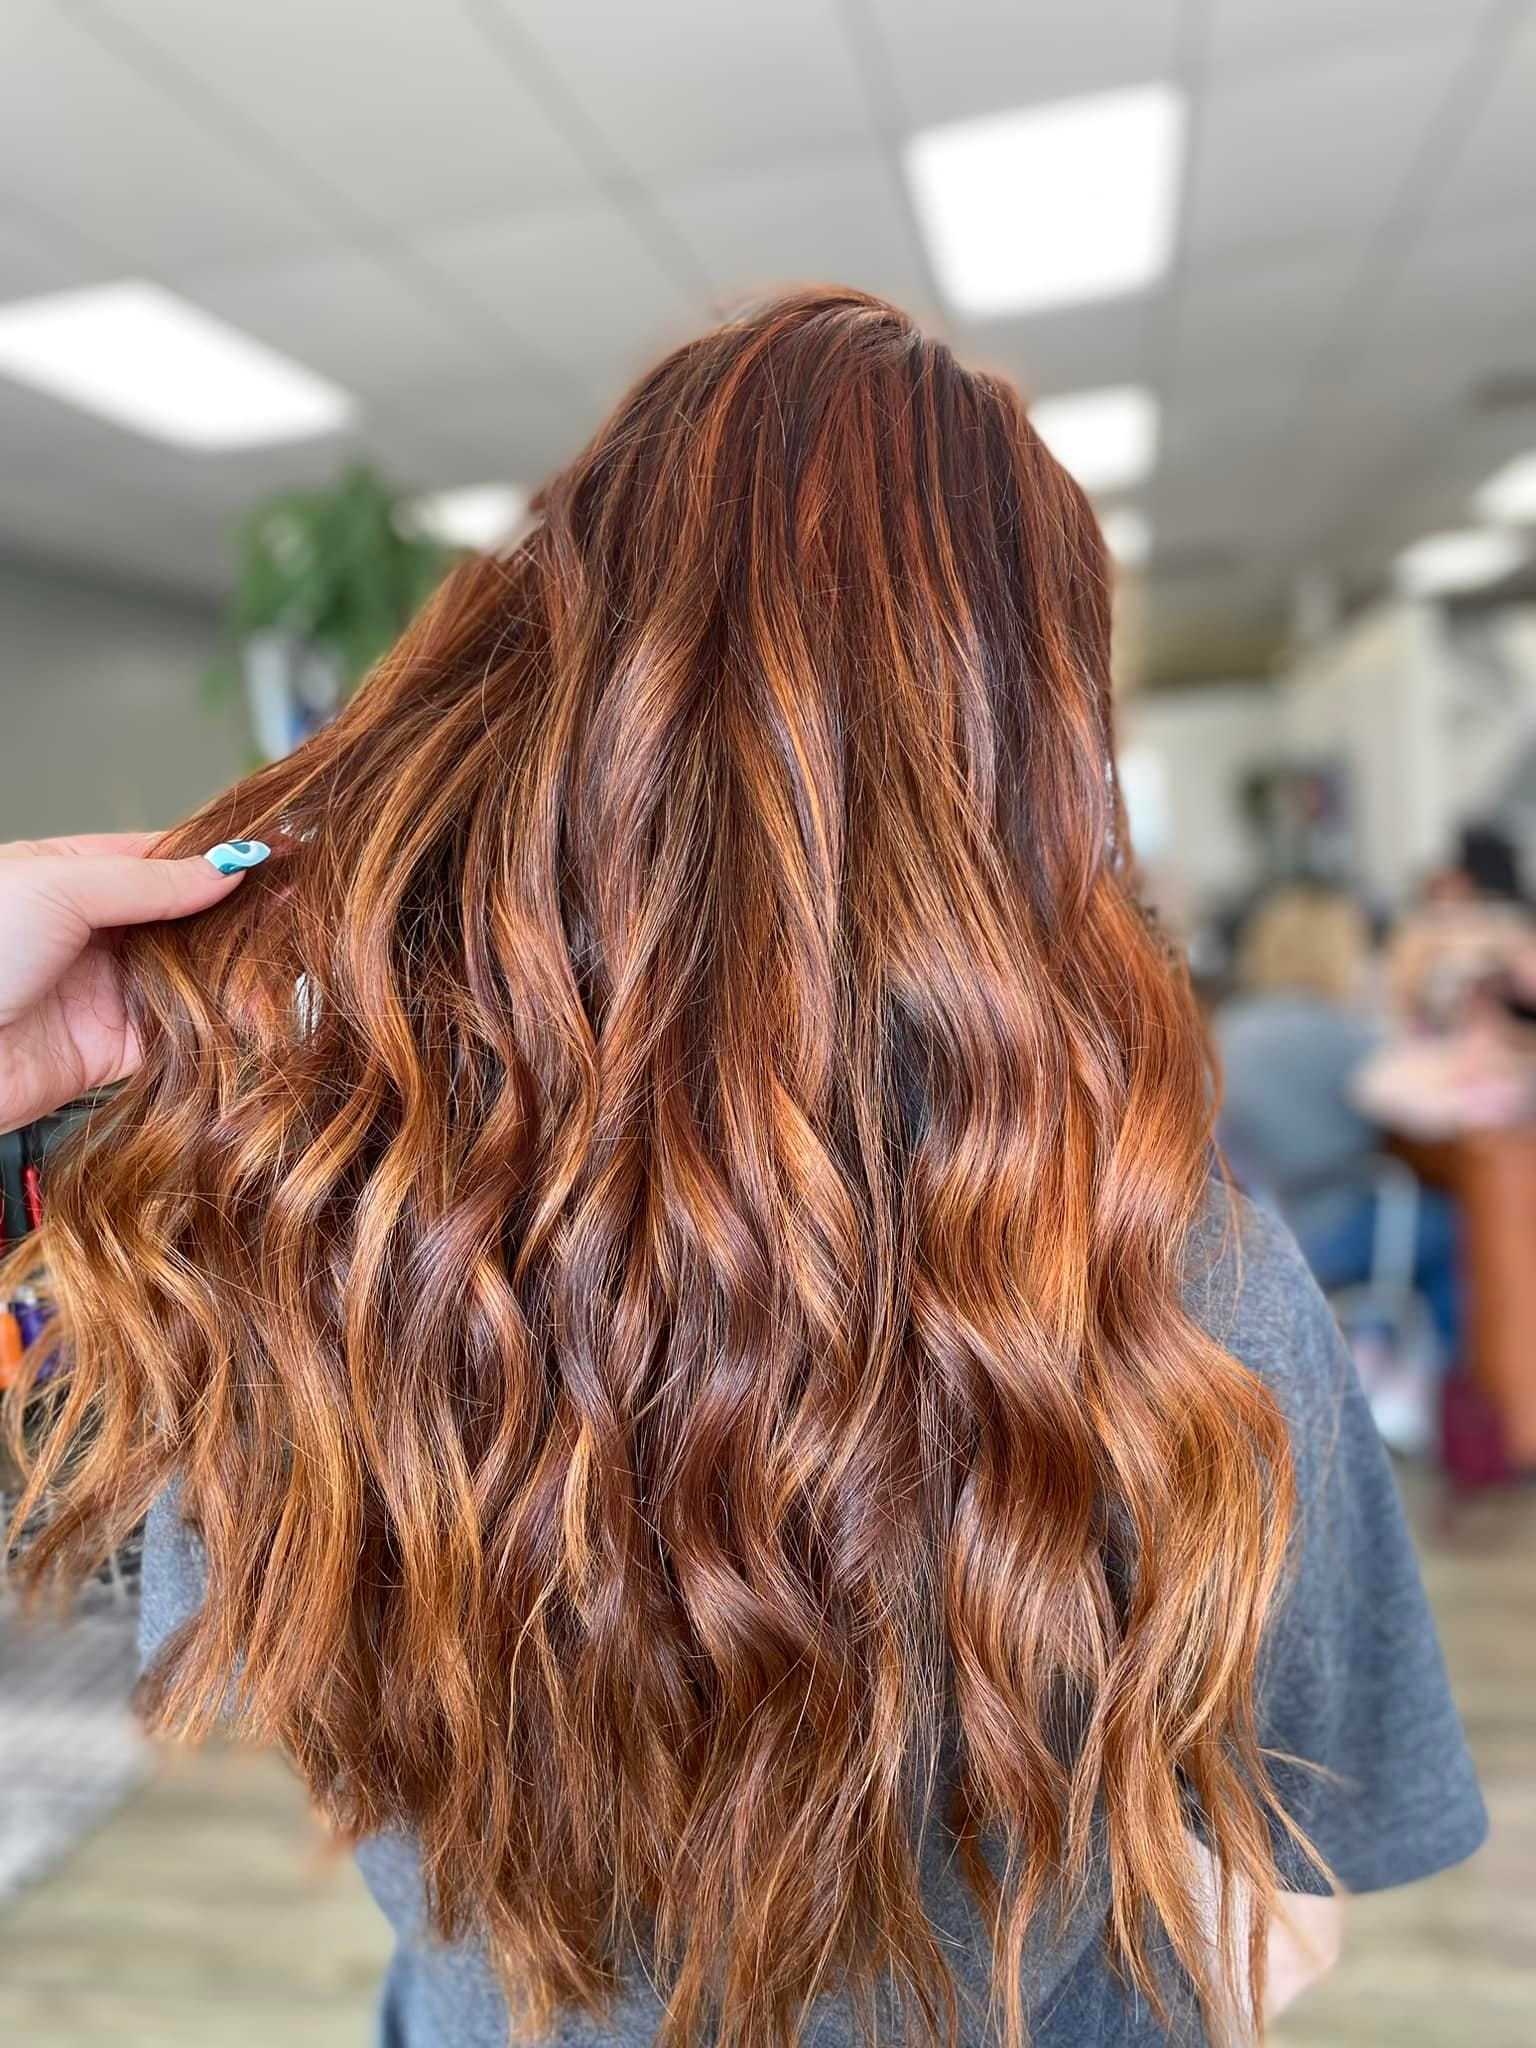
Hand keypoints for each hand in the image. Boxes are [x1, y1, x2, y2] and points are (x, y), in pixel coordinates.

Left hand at [0, 832, 264, 1134]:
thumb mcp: (60, 887)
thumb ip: (150, 881)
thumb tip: (229, 865)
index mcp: (71, 875)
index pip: (163, 859)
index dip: (220, 859)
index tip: (278, 858)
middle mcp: (92, 932)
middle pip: (185, 921)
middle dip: (238, 921)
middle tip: (297, 916)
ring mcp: (104, 991)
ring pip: (191, 979)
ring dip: (235, 978)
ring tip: (281, 970)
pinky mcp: (111, 1051)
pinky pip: (179, 1037)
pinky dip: (217, 1032)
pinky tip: (251, 1019)